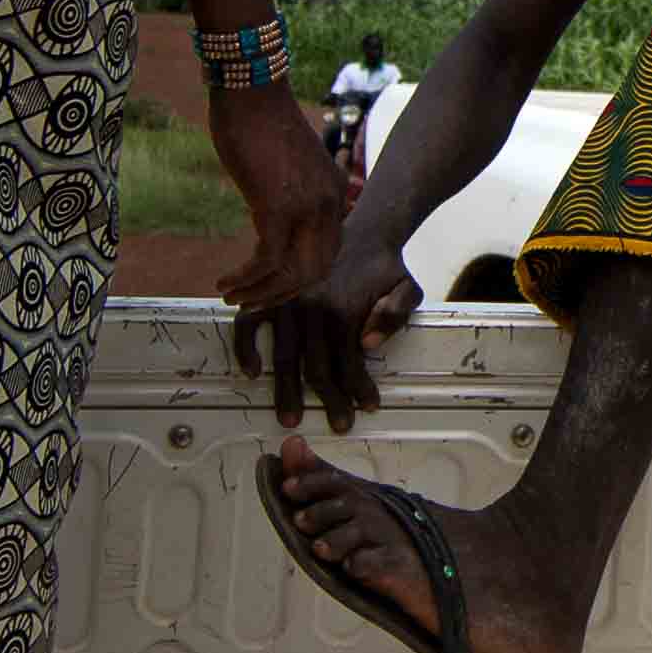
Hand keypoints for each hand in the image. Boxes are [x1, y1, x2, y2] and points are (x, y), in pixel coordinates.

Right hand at [204, 81, 341, 312]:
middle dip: (282, 293)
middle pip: (317, 270)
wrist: (249, 88)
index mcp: (334, 191)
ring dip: (260, 293)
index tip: (270, 285)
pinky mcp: (278, 207)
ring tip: (232, 298)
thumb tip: (267, 214)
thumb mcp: (285, 162)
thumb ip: (286, 191)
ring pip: (293, 273)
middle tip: (252, 303)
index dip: (299, 275)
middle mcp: (329, 203)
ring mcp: (306, 207)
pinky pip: (267, 261)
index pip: (328, 250)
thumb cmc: (258, 118)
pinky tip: (224, 283)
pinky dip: (246, 279)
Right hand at [239, 241, 419, 433]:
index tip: (368, 407)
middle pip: (316, 369)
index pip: (348, 364)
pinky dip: (245, 347)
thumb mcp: (406, 287)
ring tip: (289, 417)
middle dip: (328, 401)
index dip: (358, 389)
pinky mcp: (271, 294)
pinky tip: (252, 370)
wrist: (362, 227)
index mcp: (344, 311)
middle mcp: (311, 309)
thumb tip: (367, 345)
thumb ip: (394, 315)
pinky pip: (248, 324)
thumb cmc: (384, 265)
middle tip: (336, 425)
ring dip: (286, 390)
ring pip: (284, 357)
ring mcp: (287, 302)